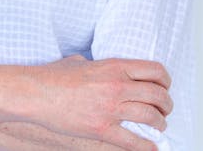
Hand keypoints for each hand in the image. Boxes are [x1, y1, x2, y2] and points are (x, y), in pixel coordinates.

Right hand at [29, 55, 171, 149]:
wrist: (36, 93)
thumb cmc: (53, 77)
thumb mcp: (80, 61)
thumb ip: (95, 65)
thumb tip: (96, 67)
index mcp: (114, 66)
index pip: (154, 71)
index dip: (165, 81)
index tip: (164, 87)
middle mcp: (117, 85)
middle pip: (157, 95)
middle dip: (166, 105)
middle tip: (164, 110)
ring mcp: (110, 108)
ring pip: (151, 117)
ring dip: (160, 123)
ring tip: (159, 126)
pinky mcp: (102, 128)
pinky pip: (133, 141)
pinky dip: (146, 147)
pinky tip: (151, 148)